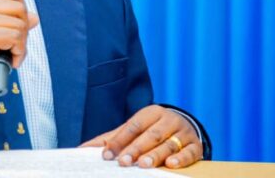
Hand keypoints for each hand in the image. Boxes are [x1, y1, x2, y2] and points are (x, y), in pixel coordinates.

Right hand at [0, 0, 38, 90]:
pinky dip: (19, 52)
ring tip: (13, 54)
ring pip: (19, 25)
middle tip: (17, 44)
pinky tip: (11, 60)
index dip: (22, 8)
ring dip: (22, 44)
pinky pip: (15, 38)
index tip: (19, 24)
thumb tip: (34, 17)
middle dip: (25, 29)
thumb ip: (7, 19)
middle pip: (19, 8)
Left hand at [80, 105, 202, 168]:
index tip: (106, 154)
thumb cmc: (151, 130)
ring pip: (168, 143)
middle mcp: (168, 120)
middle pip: (150, 135)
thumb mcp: (132, 130)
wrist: (184, 126)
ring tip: (144, 165)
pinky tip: (171, 164)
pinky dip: (181, 158)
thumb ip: (110, 139)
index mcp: (150, 113)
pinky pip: (190, 152)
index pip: (132, 126)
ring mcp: (183, 132)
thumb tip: (81, 149)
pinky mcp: (196, 146)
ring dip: (156, 155)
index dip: (119, 140)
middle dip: (135, 149)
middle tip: (123, 162)